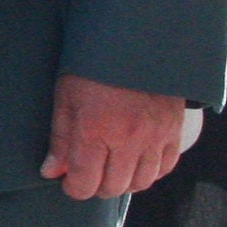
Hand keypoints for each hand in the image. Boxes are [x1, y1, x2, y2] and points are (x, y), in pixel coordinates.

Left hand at [40, 74, 186, 200]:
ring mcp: (154, 136)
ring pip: (141, 182)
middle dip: (96, 186)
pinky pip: (165, 167)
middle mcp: (127, 139)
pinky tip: (137, 161)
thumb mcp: (66, 96)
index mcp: (95, 130)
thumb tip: (52, 171)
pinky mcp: (173, 130)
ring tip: (112, 168)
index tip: (69, 180)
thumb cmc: (96, 64)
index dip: (73, 187)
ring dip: (123, 181)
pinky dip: (150, 171)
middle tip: (89, 173)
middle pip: (113, 188)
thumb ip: (60, 139)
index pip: (84, 184)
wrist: (137, 39)